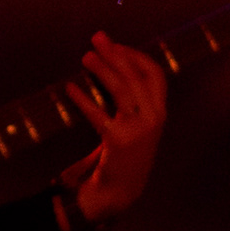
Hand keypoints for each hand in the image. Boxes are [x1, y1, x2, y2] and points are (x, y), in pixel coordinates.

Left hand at [60, 29, 166, 226]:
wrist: (121, 190)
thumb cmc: (125, 153)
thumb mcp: (136, 124)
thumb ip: (132, 100)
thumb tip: (110, 66)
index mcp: (160, 111)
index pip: (154, 73)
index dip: (135, 55)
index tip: (115, 45)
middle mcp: (154, 117)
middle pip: (135, 76)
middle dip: (115, 54)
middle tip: (96, 40)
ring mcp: (138, 129)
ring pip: (121, 89)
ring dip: (102, 69)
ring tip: (85, 57)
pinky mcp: (119, 141)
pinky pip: (98, 114)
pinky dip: (82, 99)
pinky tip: (69, 88)